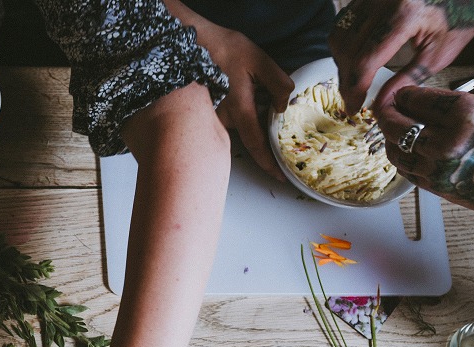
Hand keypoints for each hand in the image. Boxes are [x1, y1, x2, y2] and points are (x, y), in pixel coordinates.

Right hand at [199, 24, 293, 178]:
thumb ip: (278, 84)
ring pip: (236, 128)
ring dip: (249, 118)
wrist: (189, 42)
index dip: (269, 164)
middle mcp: (223, 120)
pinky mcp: (206, 112)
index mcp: (239, 110)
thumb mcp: (260, 60)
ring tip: (252, 93)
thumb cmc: (223, 49)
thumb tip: (283, 107)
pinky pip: (225, 121)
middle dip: (260, 134)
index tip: (280, 177)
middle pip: (247, 137)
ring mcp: (212, 118)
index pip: (257, 145)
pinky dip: (238, 113)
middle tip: (270, 120)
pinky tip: (238, 91)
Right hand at [330, 0, 473, 113]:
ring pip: (339, 34)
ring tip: (355, 78)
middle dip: (347, 78)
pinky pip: (345, 21)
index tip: (354, 107)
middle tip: (352, 98)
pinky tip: (357, 57)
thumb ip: (407, 79)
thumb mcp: (439, 53)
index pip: (366, 60)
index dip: (355, 88)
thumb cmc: (463, 16)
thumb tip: (380, 104)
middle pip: (347, 48)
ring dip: (343, 60)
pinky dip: (346, 43)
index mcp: (406, 14)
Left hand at [379, 85, 473, 213]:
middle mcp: (448, 144)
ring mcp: (439, 169)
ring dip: (390, 136)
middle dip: (387, 114)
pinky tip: (402, 147)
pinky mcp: (436, 187)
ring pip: (396, 150)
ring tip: (392, 126)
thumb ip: (458, 105)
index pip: (419, 100)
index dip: (405, 95)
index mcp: (467, 117)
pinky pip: (406, 170)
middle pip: (399, 126)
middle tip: (384, 107)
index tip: (400, 92)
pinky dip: (401, 156)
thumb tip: (421, 100)